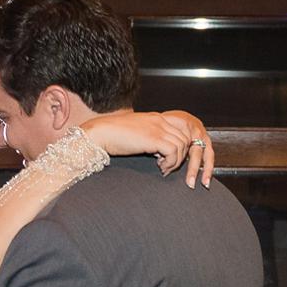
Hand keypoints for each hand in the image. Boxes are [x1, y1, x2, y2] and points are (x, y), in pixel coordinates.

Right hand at [82, 110, 213, 186]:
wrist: (101, 132)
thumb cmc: (114, 135)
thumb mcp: (137, 133)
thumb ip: (150, 137)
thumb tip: (157, 150)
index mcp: (157, 118)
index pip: (182, 128)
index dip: (182, 144)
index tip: (173, 156)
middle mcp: (160, 120)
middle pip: (185, 137)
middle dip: (181, 155)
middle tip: (169, 165)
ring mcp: (158, 128)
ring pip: (182, 145)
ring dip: (176, 161)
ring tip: (163, 168)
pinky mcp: (154, 139)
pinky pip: (173, 152)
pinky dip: (170, 163)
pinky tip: (160, 167)